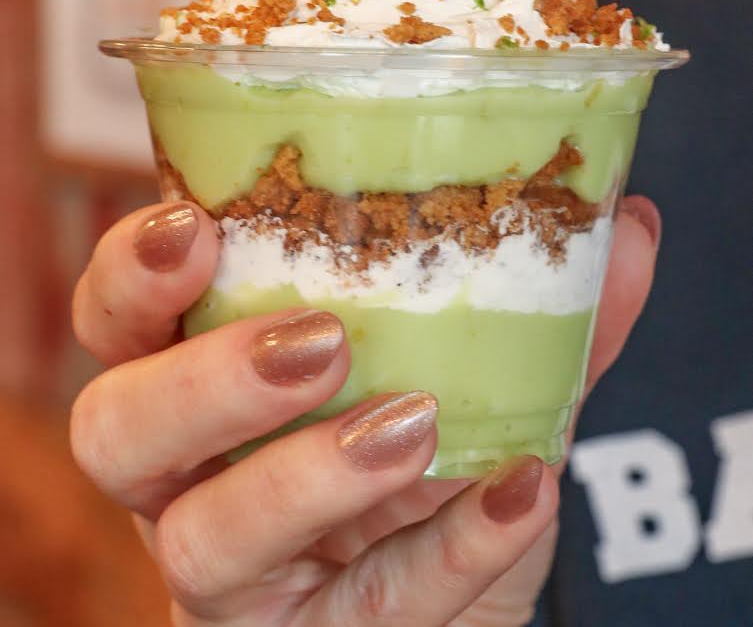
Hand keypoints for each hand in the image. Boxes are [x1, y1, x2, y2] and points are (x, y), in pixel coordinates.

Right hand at [71, 196, 658, 625]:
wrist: (450, 589)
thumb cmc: (430, 460)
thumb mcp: (472, 374)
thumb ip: (536, 309)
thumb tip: (623, 223)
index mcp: (202, 380)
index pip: (116, 322)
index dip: (131, 276)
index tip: (194, 226)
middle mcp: (190, 478)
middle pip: (117, 432)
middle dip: (204, 379)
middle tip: (319, 341)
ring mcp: (236, 576)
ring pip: (201, 543)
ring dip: (307, 477)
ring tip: (412, 426)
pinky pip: (360, 615)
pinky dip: (449, 550)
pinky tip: (521, 493)